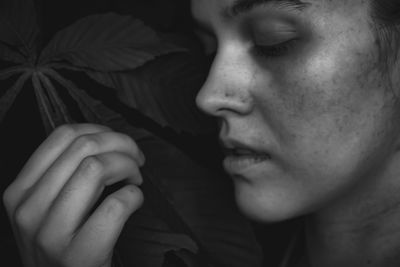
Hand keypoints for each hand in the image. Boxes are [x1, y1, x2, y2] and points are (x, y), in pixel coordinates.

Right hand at [3, 124, 144, 266]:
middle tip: (137, 160)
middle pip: (84, 146)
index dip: (101, 131)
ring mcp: (50, 232)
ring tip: (135, 180)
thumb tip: (104, 140)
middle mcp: (28, 208)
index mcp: (20, 190)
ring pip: (97, 167)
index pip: (63, 135)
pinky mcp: (78, 253)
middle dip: (123, 145)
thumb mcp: (47, 208)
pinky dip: (135, 196)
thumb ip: (64, 174)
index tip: (119, 144)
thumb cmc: (63, 245)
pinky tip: (134, 202)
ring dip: (129, 167)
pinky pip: (116, 204)